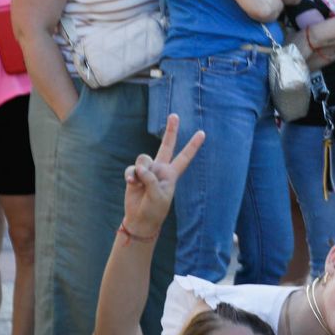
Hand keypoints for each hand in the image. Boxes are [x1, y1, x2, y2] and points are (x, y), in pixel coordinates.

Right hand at [122, 114, 205, 236]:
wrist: (140, 218)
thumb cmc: (154, 209)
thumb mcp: (158, 196)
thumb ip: (151, 179)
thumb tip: (141, 168)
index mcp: (172, 174)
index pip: (185, 157)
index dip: (193, 145)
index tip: (203, 133)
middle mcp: (161, 168)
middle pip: (166, 145)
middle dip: (171, 130)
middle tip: (175, 115)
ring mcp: (147, 170)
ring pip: (144, 159)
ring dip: (141, 171)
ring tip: (140, 183)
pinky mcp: (134, 174)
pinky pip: (132, 169)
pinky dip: (131, 175)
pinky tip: (132, 183)